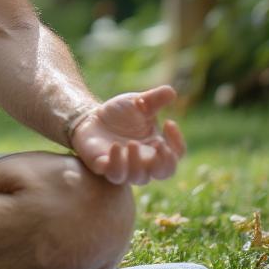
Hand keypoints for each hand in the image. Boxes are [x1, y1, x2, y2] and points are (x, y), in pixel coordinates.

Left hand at [71, 85, 185, 185]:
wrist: (90, 117)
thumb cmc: (120, 113)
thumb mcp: (138, 102)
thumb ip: (155, 99)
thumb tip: (171, 91)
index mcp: (156, 148)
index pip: (176, 154)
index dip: (177, 143)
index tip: (169, 122)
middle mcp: (144, 162)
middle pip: (164, 172)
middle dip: (165, 162)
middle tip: (159, 145)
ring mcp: (125, 167)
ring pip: (138, 177)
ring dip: (137, 163)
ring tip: (132, 143)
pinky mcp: (105, 167)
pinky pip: (114, 174)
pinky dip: (116, 163)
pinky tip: (115, 146)